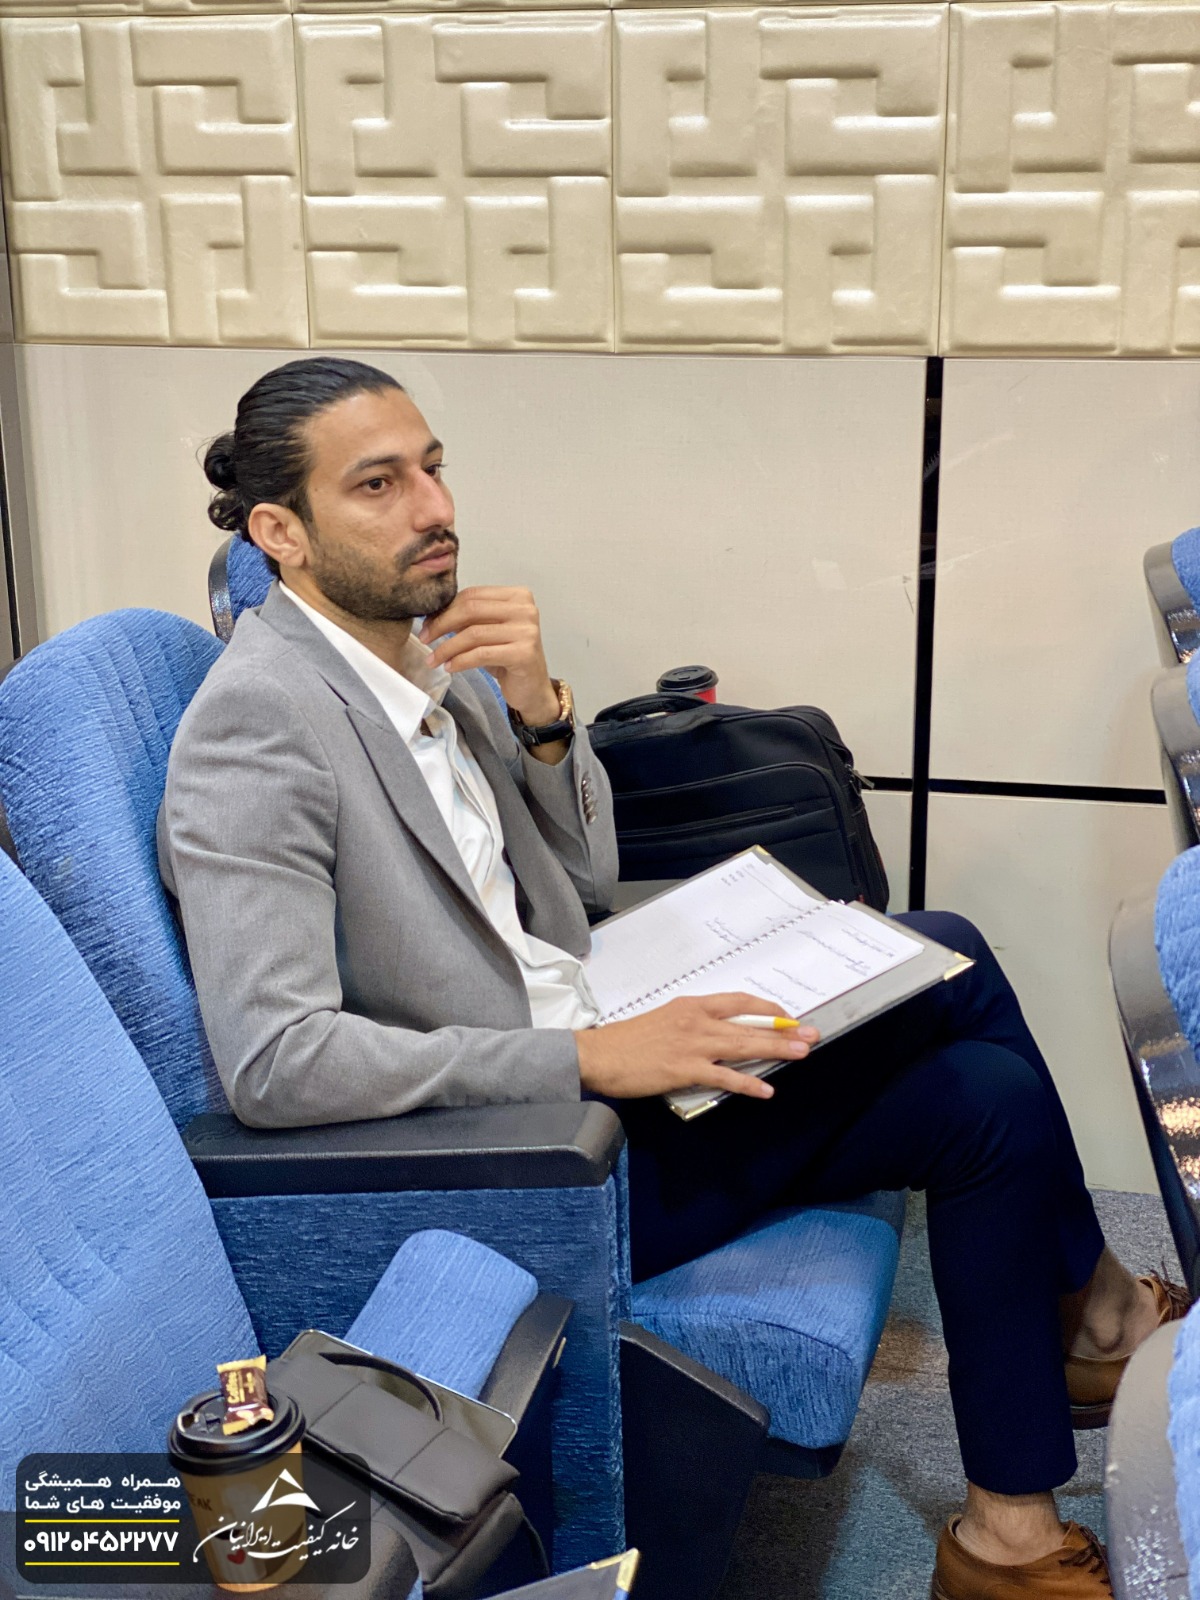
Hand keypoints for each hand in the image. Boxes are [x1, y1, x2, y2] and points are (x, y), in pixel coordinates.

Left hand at [420, 587, 559, 726]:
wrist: (532, 689)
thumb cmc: (508, 658)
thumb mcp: (488, 632)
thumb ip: (469, 618)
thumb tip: (432, 614)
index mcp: (518, 596)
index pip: (473, 595)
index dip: (446, 608)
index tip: (427, 623)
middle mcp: (525, 609)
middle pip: (471, 610)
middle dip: (442, 624)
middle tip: (424, 638)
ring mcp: (527, 631)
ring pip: (473, 634)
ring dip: (447, 647)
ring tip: (434, 659)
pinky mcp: (524, 653)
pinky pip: (481, 654)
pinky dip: (461, 661)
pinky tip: (450, 667)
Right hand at [575, 993, 819, 1101]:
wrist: (600, 1055)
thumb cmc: (627, 1041)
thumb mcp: (665, 1019)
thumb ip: (693, 1024)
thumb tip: (719, 1035)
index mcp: (692, 1006)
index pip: (739, 1001)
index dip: (767, 1008)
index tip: (787, 1015)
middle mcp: (697, 1021)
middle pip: (750, 1023)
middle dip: (784, 1030)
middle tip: (810, 1033)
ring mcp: (693, 1045)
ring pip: (744, 1045)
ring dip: (776, 1049)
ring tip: (801, 1053)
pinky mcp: (686, 1069)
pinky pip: (725, 1076)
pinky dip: (748, 1083)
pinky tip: (766, 1089)